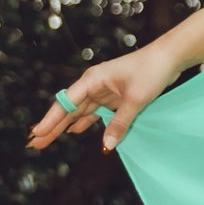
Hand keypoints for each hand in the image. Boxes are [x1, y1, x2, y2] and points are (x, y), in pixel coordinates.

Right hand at [26, 41, 183, 154]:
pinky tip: (74, 130)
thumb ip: (119, 123)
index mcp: (92, 80)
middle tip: (34, 144)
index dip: (50, 121)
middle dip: (51, 127)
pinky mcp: (114, 95)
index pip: (66, 103)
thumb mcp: (136, 100)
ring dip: (65, 126)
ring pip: (79, 112)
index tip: (36, 134)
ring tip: (47, 140)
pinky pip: (95, 111)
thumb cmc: (152, 71)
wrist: (170, 57)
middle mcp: (93, 84)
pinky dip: (85, 122)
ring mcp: (103, 90)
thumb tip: (106, 147)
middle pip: (68, 109)